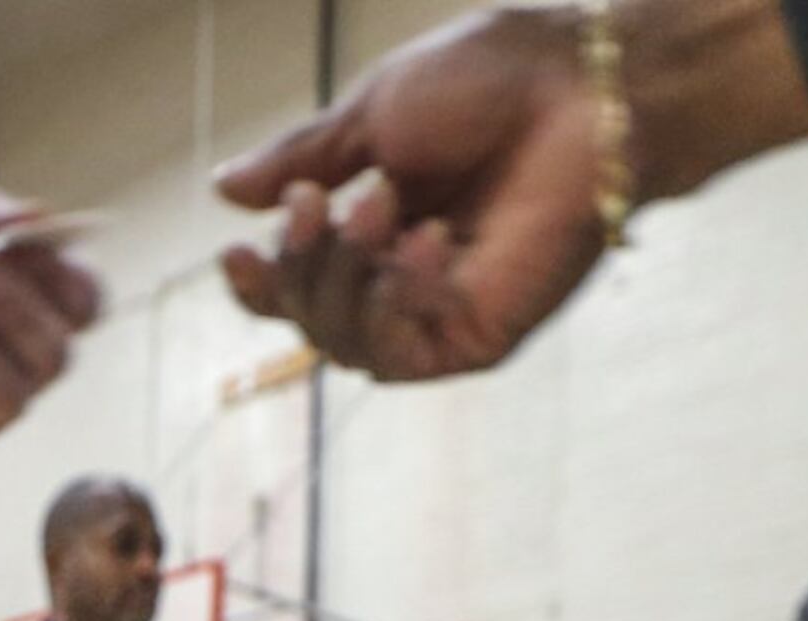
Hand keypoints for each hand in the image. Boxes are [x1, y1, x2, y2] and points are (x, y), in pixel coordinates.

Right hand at [214, 0, 807, 381]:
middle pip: (309, 320)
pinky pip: (403, 351)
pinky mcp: (480, 337)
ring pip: (346, 345)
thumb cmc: (494, 81)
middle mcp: (401, 280)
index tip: (232, 252)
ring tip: (379, 203)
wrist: (583, 86)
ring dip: (341, 277)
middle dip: (299, 265)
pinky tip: (425, 238)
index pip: (296, 286)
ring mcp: (440, 313)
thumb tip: (223, 188)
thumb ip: (304, 160)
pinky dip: (398, 295)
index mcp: (373, 228)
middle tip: (320, 200)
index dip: (258, 284)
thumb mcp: (373, 113)